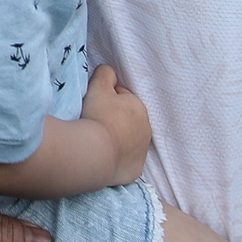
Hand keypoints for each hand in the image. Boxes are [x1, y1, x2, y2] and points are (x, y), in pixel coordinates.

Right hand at [80, 64, 151, 185]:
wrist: (96, 153)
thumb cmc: (97, 116)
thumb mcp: (98, 86)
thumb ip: (105, 73)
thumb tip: (109, 72)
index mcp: (139, 107)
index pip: (123, 98)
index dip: (107, 100)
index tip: (95, 107)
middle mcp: (146, 129)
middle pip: (127, 120)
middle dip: (115, 120)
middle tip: (96, 123)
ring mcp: (143, 151)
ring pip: (129, 140)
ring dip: (118, 139)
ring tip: (100, 141)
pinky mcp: (136, 169)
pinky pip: (126, 160)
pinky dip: (118, 158)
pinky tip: (104, 156)